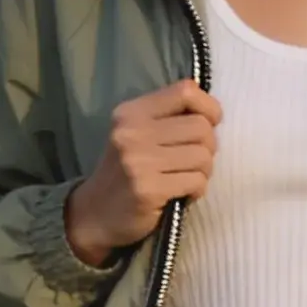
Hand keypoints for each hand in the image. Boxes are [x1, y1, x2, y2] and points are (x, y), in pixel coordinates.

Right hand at [65, 80, 223, 267]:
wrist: (94, 214)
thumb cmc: (124, 172)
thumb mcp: (136, 134)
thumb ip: (168, 118)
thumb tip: (211, 115)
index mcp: (131, 112)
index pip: (185, 92)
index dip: (209, 107)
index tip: (210, 124)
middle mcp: (132, 132)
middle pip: (200, 127)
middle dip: (208, 146)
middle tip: (195, 161)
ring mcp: (139, 162)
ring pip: (202, 156)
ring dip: (204, 171)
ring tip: (188, 178)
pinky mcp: (149, 190)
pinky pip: (196, 181)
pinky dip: (198, 190)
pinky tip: (184, 194)